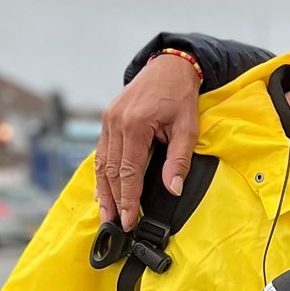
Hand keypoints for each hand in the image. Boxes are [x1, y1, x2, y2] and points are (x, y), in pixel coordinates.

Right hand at [95, 54, 201, 230]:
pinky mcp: (107, 119)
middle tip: (117, 224)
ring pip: (101, 163)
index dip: (129, 199)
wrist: (169, 66)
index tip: (130, 220)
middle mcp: (115, 123)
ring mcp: (108, 121)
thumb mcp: (188, 127)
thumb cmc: (180, 95)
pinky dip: (102, 173)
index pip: (129, 172)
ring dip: (104, 191)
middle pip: (110, 171)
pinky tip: (104, 190)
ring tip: (106, 214)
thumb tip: (173, 189)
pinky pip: (102, 152)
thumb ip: (179, 159)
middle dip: (114, 201)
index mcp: (135, 125)